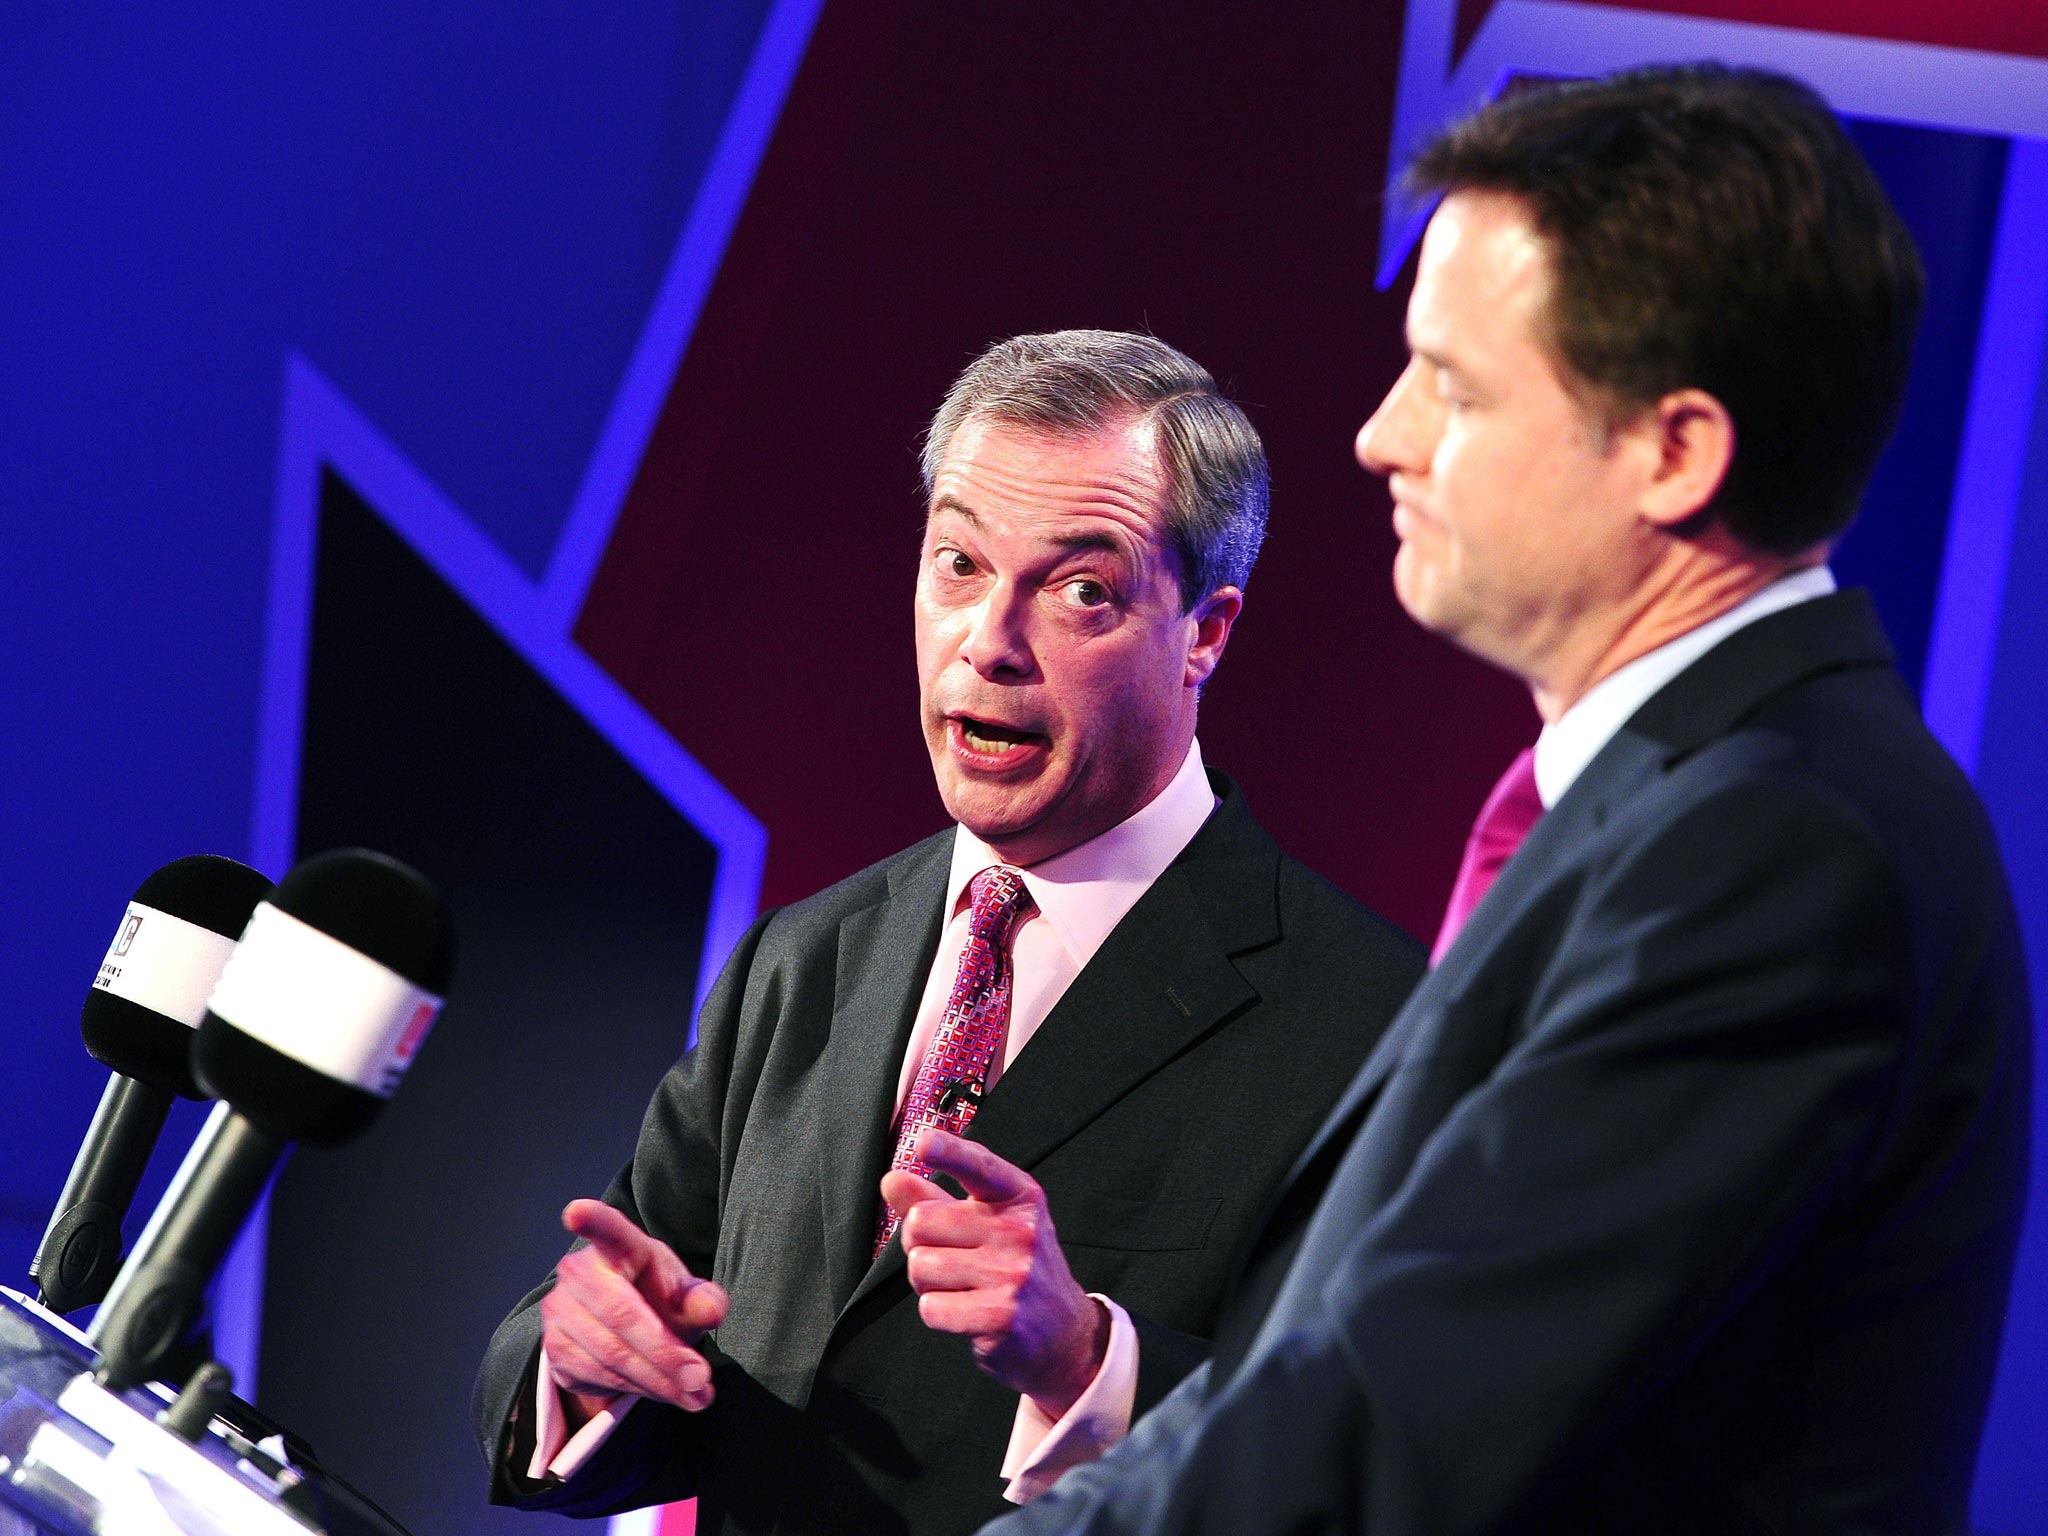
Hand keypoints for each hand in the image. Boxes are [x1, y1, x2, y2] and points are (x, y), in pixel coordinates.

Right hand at [539, 1199, 729, 1423]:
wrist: (623, 1335)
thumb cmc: (660, 1302)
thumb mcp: (687, 1297)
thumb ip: (703, 1301)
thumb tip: (712, 1311)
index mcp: (620, 1246)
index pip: (607, 1230)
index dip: (592, 1220)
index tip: (576, 1212)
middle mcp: (580, 1272)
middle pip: (622, 1316)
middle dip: (665, 1353)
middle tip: (701, 1379)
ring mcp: (560, 1311)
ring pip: (612, 1354)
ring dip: (658, 1381)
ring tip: (696, 1396)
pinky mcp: (553, 1349)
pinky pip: (598, 1376)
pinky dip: (637, 1390)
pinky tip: (664, 1392)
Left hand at [880, 1128, 1108, 1417]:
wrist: (1063, 1333)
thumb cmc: (1014, 1268)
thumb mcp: (988, 1223)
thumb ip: (936, 1199)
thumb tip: (892, 1180)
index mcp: (1019, 1196)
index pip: (979, 1166)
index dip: (949, 1152)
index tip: (924, 1143)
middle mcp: (1020, 1230)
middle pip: (922, 1221)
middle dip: (918, 1243)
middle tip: (947, 1256)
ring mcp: (1013, 1274)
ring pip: (921, 1266)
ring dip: (927, 1282)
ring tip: (960, 1286)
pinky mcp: (1000, 1316)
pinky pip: (931, 1307)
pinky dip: (937, 1312)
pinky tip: (965, 1312)